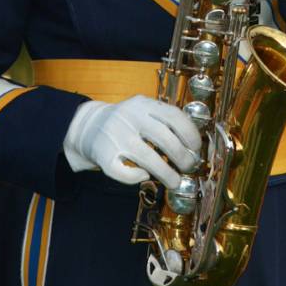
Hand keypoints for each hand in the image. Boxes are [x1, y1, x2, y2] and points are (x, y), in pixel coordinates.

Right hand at [63, 94, 200, 189]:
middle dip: (182, 156)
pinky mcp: (103, 156)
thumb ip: (164, 120)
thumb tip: (192, 146)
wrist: (89, 126)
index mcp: (142, 104)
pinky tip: (143, 175)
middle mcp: (129, 117)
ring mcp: (115, 136)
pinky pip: (125, 173)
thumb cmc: (126, 121)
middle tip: (189, 167)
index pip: (173, 116)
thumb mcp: (143, 110)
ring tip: (175, 181)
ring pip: (147, 158)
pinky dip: (137, 177)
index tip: (196, 148)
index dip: (189, 133)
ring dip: (166, 173)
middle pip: (163, 138)